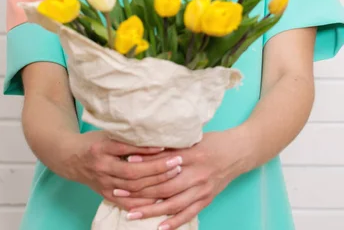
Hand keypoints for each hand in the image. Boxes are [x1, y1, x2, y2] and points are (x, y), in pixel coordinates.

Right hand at [63, 131, 183, 211]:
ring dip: (155, 184)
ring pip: (132, 188)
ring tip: (174, 176)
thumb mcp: (106, 133)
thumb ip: (125, 136)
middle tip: (177, 162)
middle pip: (132, 172)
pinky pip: (127, 202)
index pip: (127, 149)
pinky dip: (143, 202)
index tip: (165, 146)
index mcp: (101, 148)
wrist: (70, 158)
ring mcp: (103, 183)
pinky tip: (159, 197)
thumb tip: (153, 132)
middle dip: (157, 169)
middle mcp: (102, 167)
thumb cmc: (93, 141)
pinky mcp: (105, 194)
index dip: (147, 149)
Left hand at [125, 127, 248, 228]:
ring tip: (130, 214)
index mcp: (191, 154)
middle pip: (164, 186)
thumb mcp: (192, 137)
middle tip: (118, 193)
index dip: (143, 166)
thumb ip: (171, 144)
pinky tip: (159, 227)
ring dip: (150, 210)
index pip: (162, 163)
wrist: (239, 152)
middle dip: (139, 192)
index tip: (124, 168)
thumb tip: (144, 145)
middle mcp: (196, 173)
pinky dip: (174, 222)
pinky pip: (188, 213)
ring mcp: (202, 188)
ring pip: (173, 203)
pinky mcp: (207, 198)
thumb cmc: (212, 141)